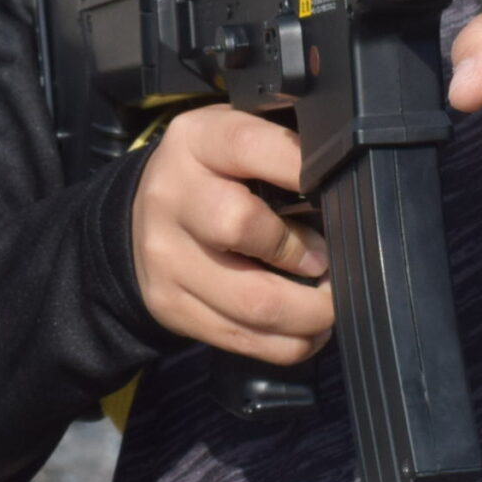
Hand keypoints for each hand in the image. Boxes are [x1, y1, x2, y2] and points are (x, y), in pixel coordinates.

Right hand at [131, 106, 332, 364]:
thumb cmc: (212, 173)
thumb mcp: (237, 140)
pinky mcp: (171, 307)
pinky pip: (244, 339)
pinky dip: (290, 341)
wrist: (139, 217)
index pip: (247, 145)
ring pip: (252, 302)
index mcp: (195, 141)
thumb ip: (281, 151)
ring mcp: (167, 259)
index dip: (300, 168)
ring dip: (310, 311)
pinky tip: (306, 326)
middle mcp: (172, 198)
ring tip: (329, 301)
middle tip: (333, 261)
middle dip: (305, 253)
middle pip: (238, 225)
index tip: (337, 187)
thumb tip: (342, 190)